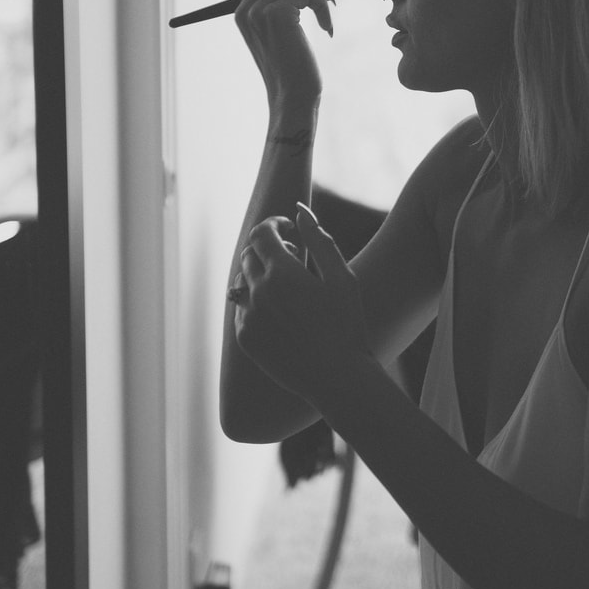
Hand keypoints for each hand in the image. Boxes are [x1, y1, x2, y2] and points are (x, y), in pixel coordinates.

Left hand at [232, 202, 368, 401]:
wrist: (336, 376)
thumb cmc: (347, 324)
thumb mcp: (342, 278)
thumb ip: (320, 240)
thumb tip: (300, 211)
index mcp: (283, 273)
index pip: (261, 234)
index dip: (273, 224)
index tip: (289, 228)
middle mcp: (258, 292)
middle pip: (250, 255)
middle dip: (269, 249)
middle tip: (295, 258)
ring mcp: (248, 316)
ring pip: (242, 282)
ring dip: (260, 275)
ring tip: (288, 286)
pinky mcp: (245, 337)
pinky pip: (241, 308)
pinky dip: (256, 301)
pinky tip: (283, 312)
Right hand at [234, 0, 336, 109]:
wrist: (293, 97)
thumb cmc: (296, 68)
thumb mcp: (285, 31)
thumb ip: (287, 3)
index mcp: (244, 11)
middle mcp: (245, 9)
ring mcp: (257, 11)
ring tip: (328, 13)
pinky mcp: (275, 15)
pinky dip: (324, 7)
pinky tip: (327, 29)